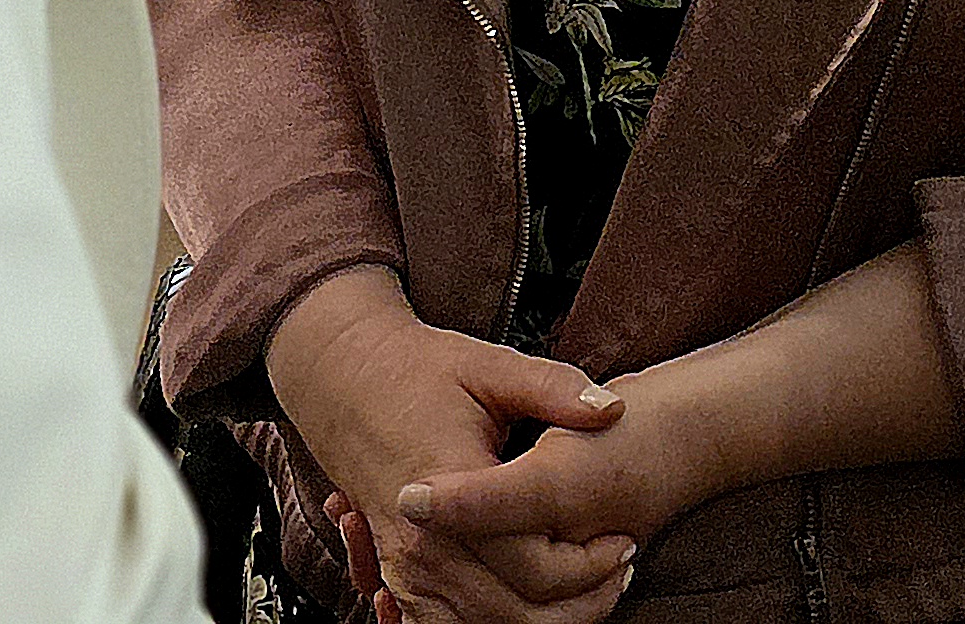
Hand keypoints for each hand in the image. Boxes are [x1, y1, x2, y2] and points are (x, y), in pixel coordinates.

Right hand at [265, 270, 632, 623]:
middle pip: (512, 612)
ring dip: (534, 621)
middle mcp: (422, 540)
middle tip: (617, 575)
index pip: (534, 563)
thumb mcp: (489, 366)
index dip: (590, 564)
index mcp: (453, 487)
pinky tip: (522, 604)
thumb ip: (553, 389)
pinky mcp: (393, 571)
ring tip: (582, 592)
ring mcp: (402, 563)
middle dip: (575, 604)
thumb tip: (612, 409)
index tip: (624, 541)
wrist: (341, 375)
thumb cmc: (415, 369)